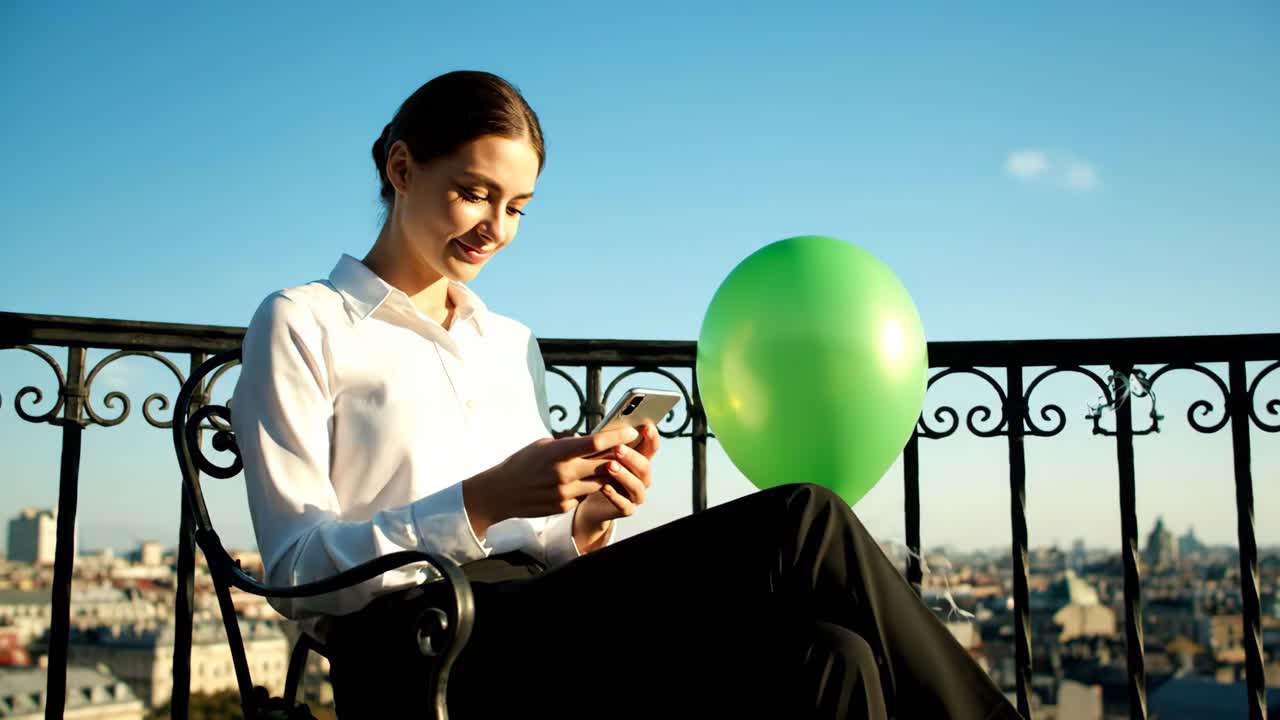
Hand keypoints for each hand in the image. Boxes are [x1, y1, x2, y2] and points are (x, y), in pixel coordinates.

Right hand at [463, 425, 639, 536]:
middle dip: (619, 455)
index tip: (632, 432)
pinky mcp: (564, 506)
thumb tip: (595, 440)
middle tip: (630, 448)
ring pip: (600, 481)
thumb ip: (568, 444)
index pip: (595, 442)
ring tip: (611, 463)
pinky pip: (586, 494)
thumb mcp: (543, 445)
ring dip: (607, 473)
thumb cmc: (523, 463)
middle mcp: (564, 473)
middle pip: (604, 463)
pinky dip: (588, 487)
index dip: (617, 436)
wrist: (501, 492)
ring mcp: (565, 492)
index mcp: (558, 452)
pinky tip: (584, 480)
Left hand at [576, 420, 661, 530]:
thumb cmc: (597, 471)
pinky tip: (604, 487)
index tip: (646, 427)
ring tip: (610, 466)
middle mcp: (642, 478)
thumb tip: (609, 429)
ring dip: (624, 475)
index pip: (652, 447)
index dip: (652, 437)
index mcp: (639, 460)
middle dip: (632, 457)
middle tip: (618, 448)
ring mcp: (635, 495)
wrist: (588, 500)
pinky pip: (624, 505)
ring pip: (637, 486)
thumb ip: (610, 444)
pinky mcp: (626, 509)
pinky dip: (615, 496)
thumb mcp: (602, 455)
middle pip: (645, 467)